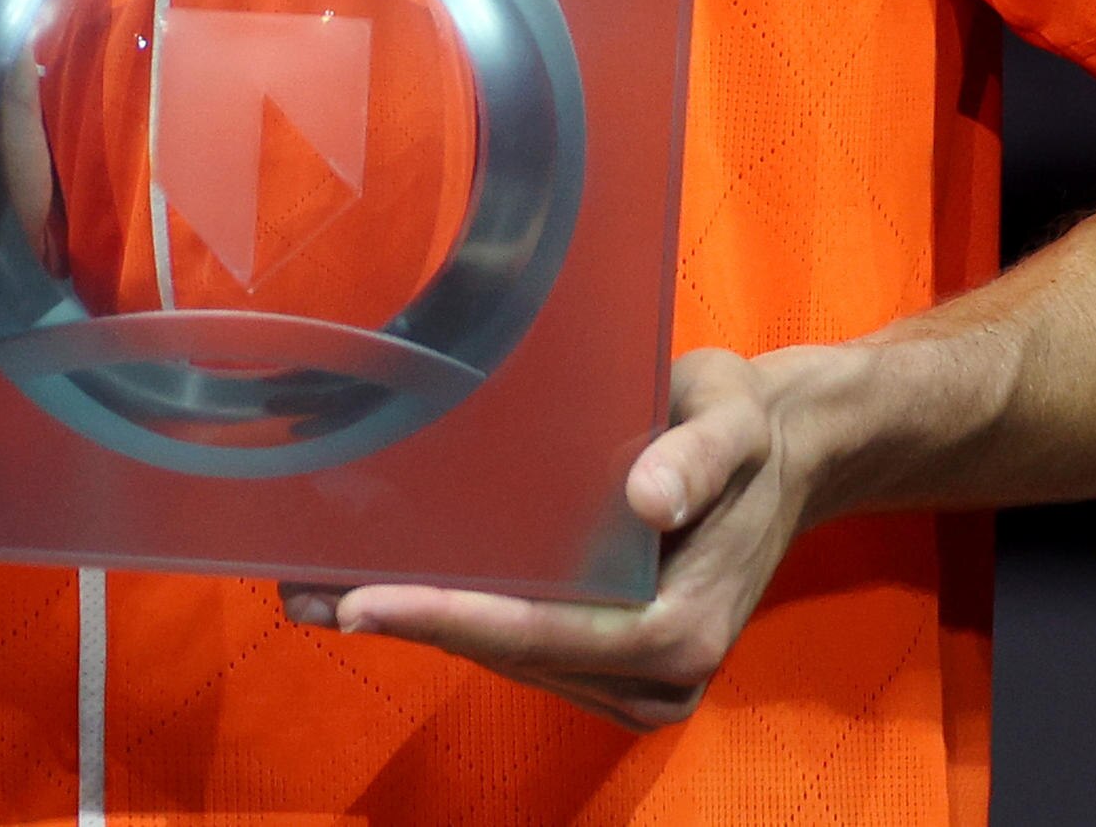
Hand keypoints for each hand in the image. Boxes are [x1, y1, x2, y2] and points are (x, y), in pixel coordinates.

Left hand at [287, 345, 824, 726]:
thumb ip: (697, 457)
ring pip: (506, 658)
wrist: (787, 450)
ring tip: (322, 592)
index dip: (448, 619)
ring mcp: (633, 675)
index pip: (542, 632)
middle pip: (509, 655)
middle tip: (308, 595)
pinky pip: (523, 645)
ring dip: (418, 627)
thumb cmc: (748, 428)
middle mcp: (656, 673)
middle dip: (410, 625)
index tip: (364, 603)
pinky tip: (388, 591)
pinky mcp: (612, 655)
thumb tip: (648, 501)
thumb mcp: (733, 420)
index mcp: (679, 630)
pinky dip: (455, 620)